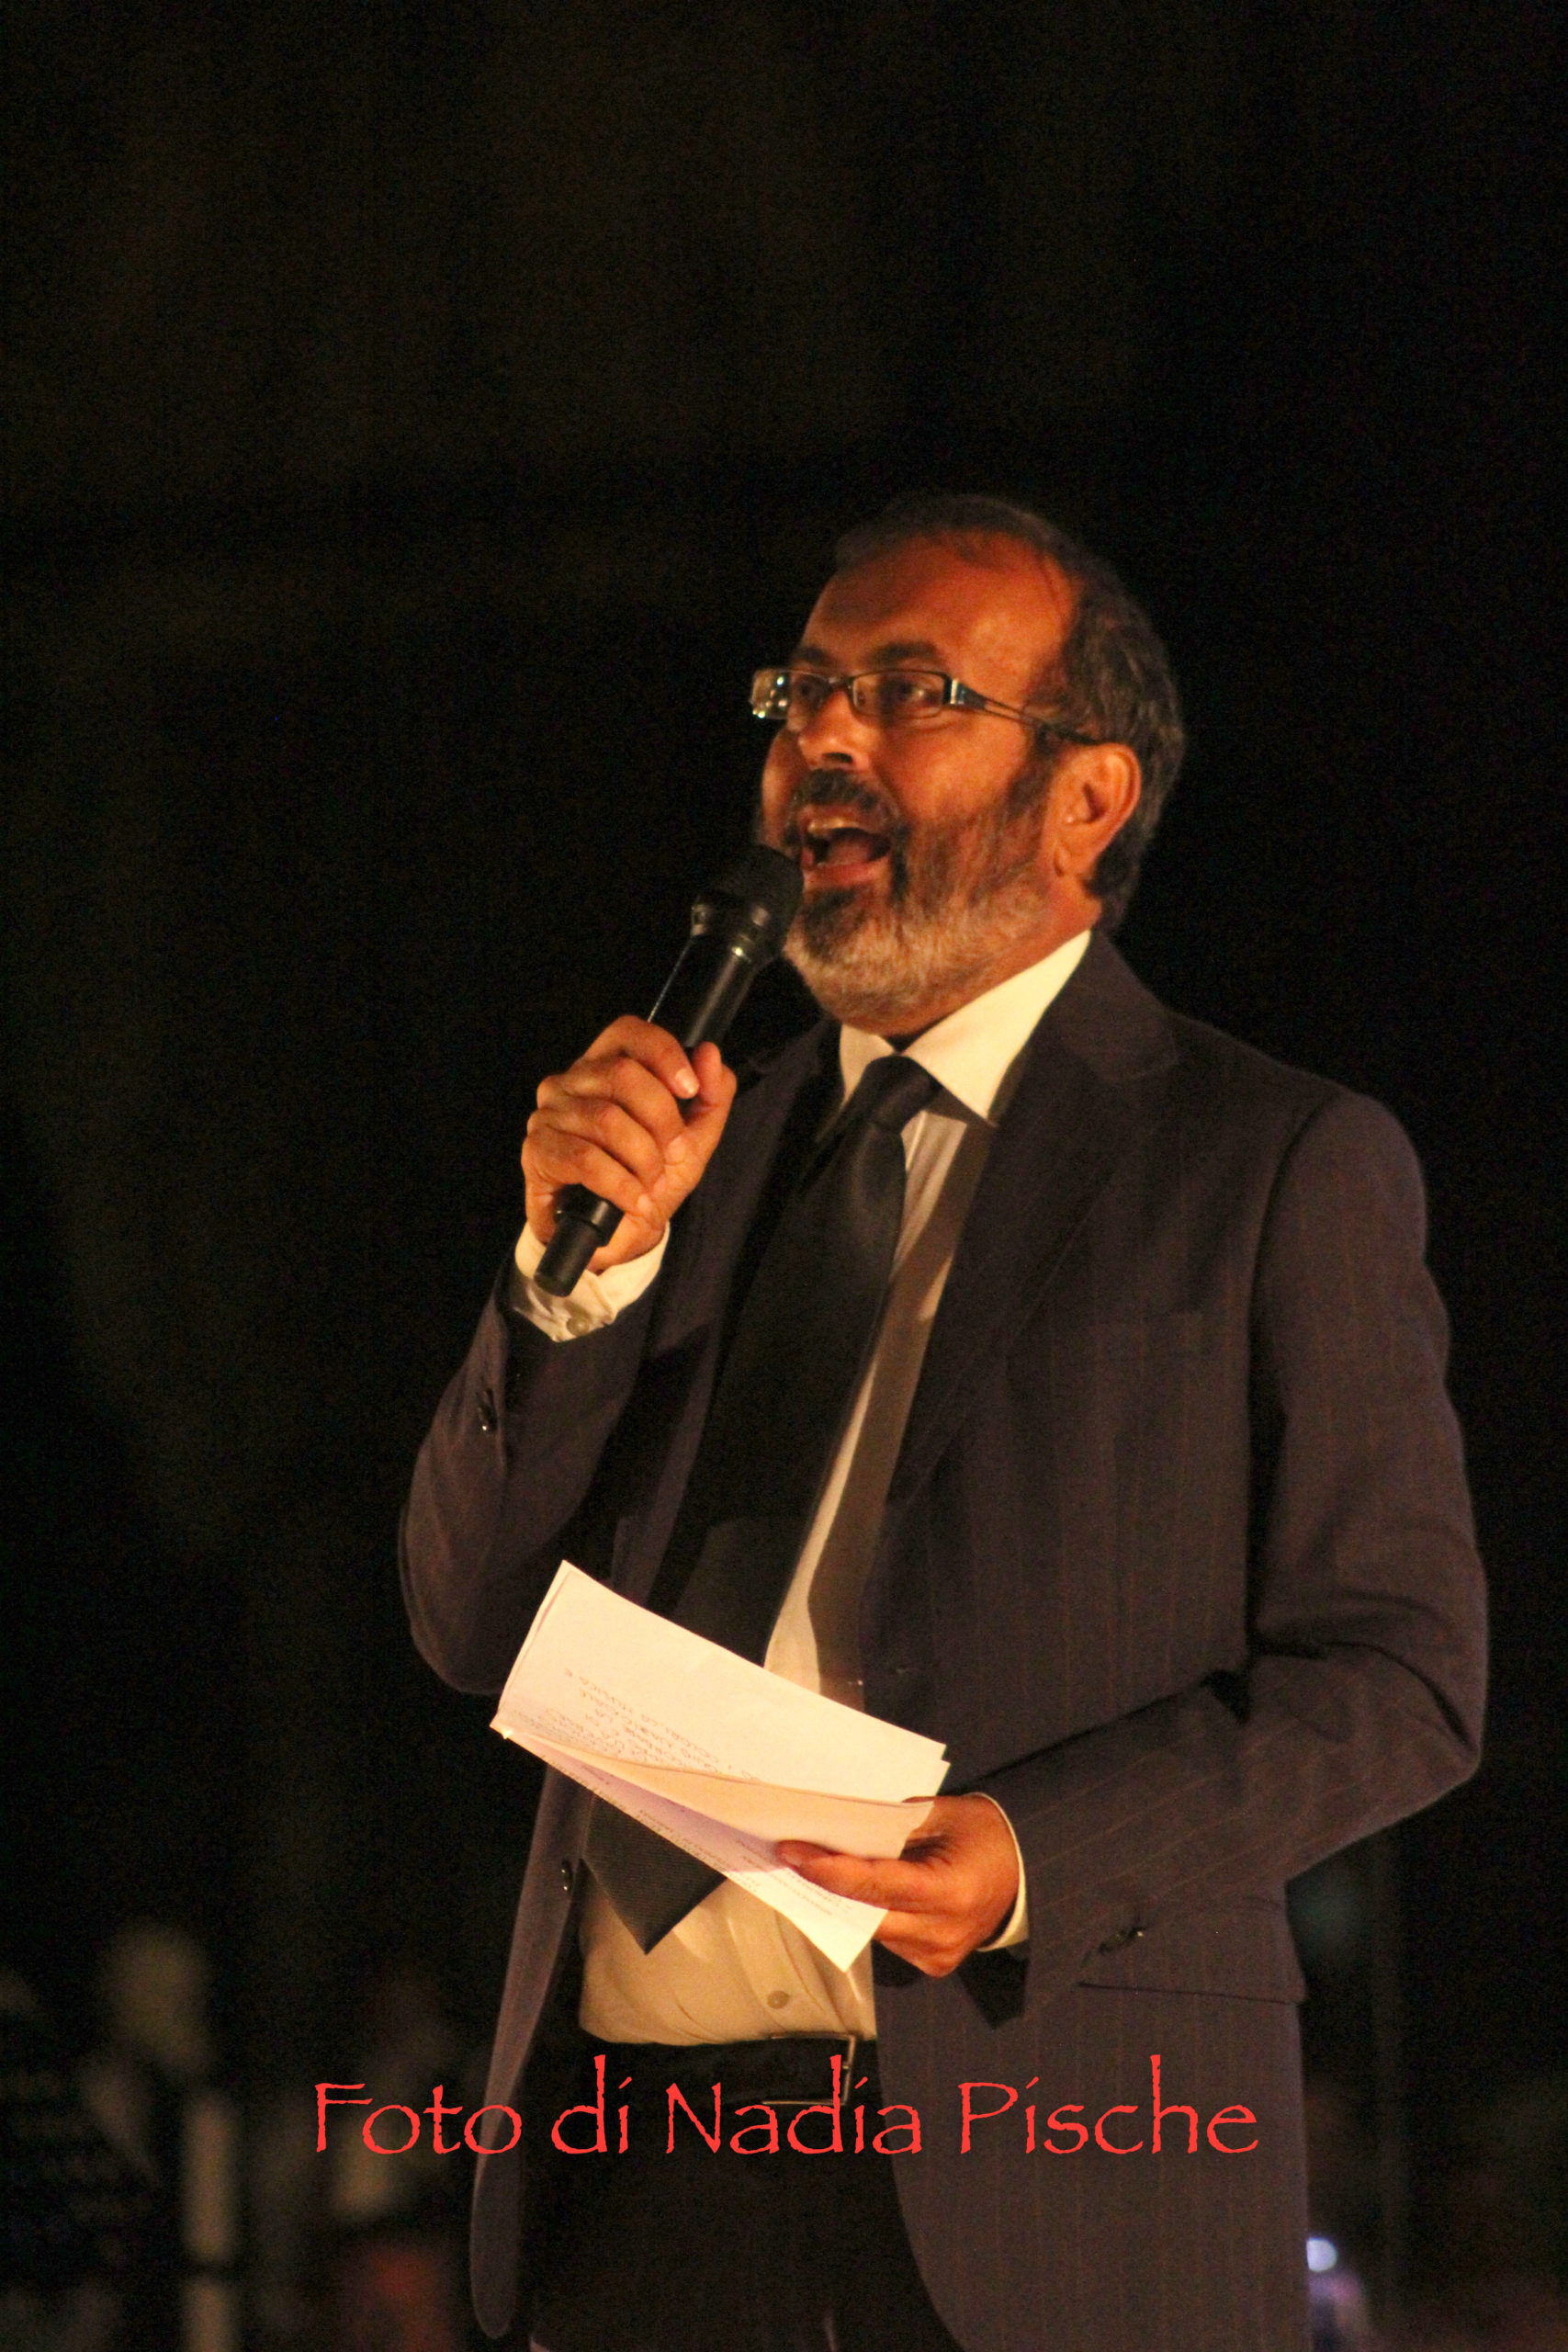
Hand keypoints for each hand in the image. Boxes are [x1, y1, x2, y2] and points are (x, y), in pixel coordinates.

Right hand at [522, 1018, 736, 1271]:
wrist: (615, 1236)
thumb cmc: (647, 1180)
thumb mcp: (692, 1141)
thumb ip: (711, 1098)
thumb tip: (709, 1054)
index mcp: (605, 1067)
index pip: (628, 1033)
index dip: (663, 1054)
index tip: (690, 1089)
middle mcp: (570, 1082)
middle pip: (623, 1075)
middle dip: (662, 1120)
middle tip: (674, 1153)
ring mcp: (549, 1114)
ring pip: (607, 1120)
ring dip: (643, 1160)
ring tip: (651, 1186)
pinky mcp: (538, 1151)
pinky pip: (585, 1159)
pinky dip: (621, 1185)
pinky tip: (634, 1201)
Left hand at [776, 1795, 1019, 1976]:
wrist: (1030, 1873)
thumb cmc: (987, 1834)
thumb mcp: (944, 1814)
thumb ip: (894, 1824)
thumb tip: (840, 1830)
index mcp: (949, 1892)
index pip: (875, 1885)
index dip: (829, 1869)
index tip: (791, 1851)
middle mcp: (941, 1934)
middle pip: (866, 1912)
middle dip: (826, 1884)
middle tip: (790, 1855)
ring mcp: (938, 1956)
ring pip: (872, 1929)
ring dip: (844, 1900)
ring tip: (814, 1867)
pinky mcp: (935, 1965)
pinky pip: (888, 1938)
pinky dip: (869, 1913)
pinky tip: (852, 1890)